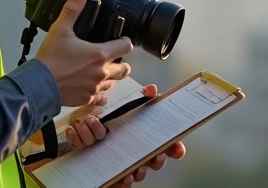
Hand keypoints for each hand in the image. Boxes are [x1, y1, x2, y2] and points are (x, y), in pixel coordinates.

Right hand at [36, 0, 134, 106]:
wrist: (39, 85)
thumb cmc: (50, 59)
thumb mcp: (60, 29)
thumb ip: (72, 10)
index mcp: (99, 54)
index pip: (125, 46)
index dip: (125, 41)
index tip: (121, 40)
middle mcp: (101, 72)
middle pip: (124, 69)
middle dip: (122, 63)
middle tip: (115, 58)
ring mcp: (95, 87)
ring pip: (113, 83)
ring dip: (111, 77)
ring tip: (101, 71)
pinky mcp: (87, 99)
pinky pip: (101, 98)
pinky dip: (100, 94)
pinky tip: (94, 90)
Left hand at [64, 84, 186, 184]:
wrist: (89, 130)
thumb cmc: (117, 121)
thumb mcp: (129, 106)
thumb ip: (142, 97)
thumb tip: (151, 89)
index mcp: (147, 139)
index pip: (167, 145)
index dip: (175, 149)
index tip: (178, 149)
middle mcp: (139, 154)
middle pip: (154, 161)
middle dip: (158, 162)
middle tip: (156, 157)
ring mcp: (126, 165)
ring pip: (137, 174)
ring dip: (139, 173)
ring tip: (135, 171)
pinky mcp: (112, 174)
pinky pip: (119, 181)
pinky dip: (123, 181)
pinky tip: (123, 177)